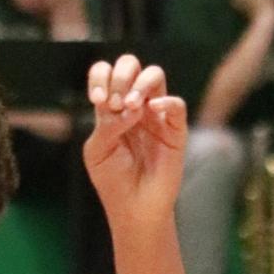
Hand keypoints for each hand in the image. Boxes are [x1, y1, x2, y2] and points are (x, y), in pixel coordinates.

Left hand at [84, 55, 186, 226]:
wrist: (134, 208)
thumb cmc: (112, 179)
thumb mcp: (98, 150)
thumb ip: (107, 123)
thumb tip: (130, 105)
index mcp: (112, 108)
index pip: (106, 73)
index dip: (101, 76)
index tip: (97, 99)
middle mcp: (134, 105)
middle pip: (131, 65)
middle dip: (121, 76)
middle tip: (116, 103)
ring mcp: (155, 115)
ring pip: (155, 75)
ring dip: (140, 84)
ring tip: (131, 106)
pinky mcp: (175, 129)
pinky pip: (176, 103)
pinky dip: (164, 102)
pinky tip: (150, 111)